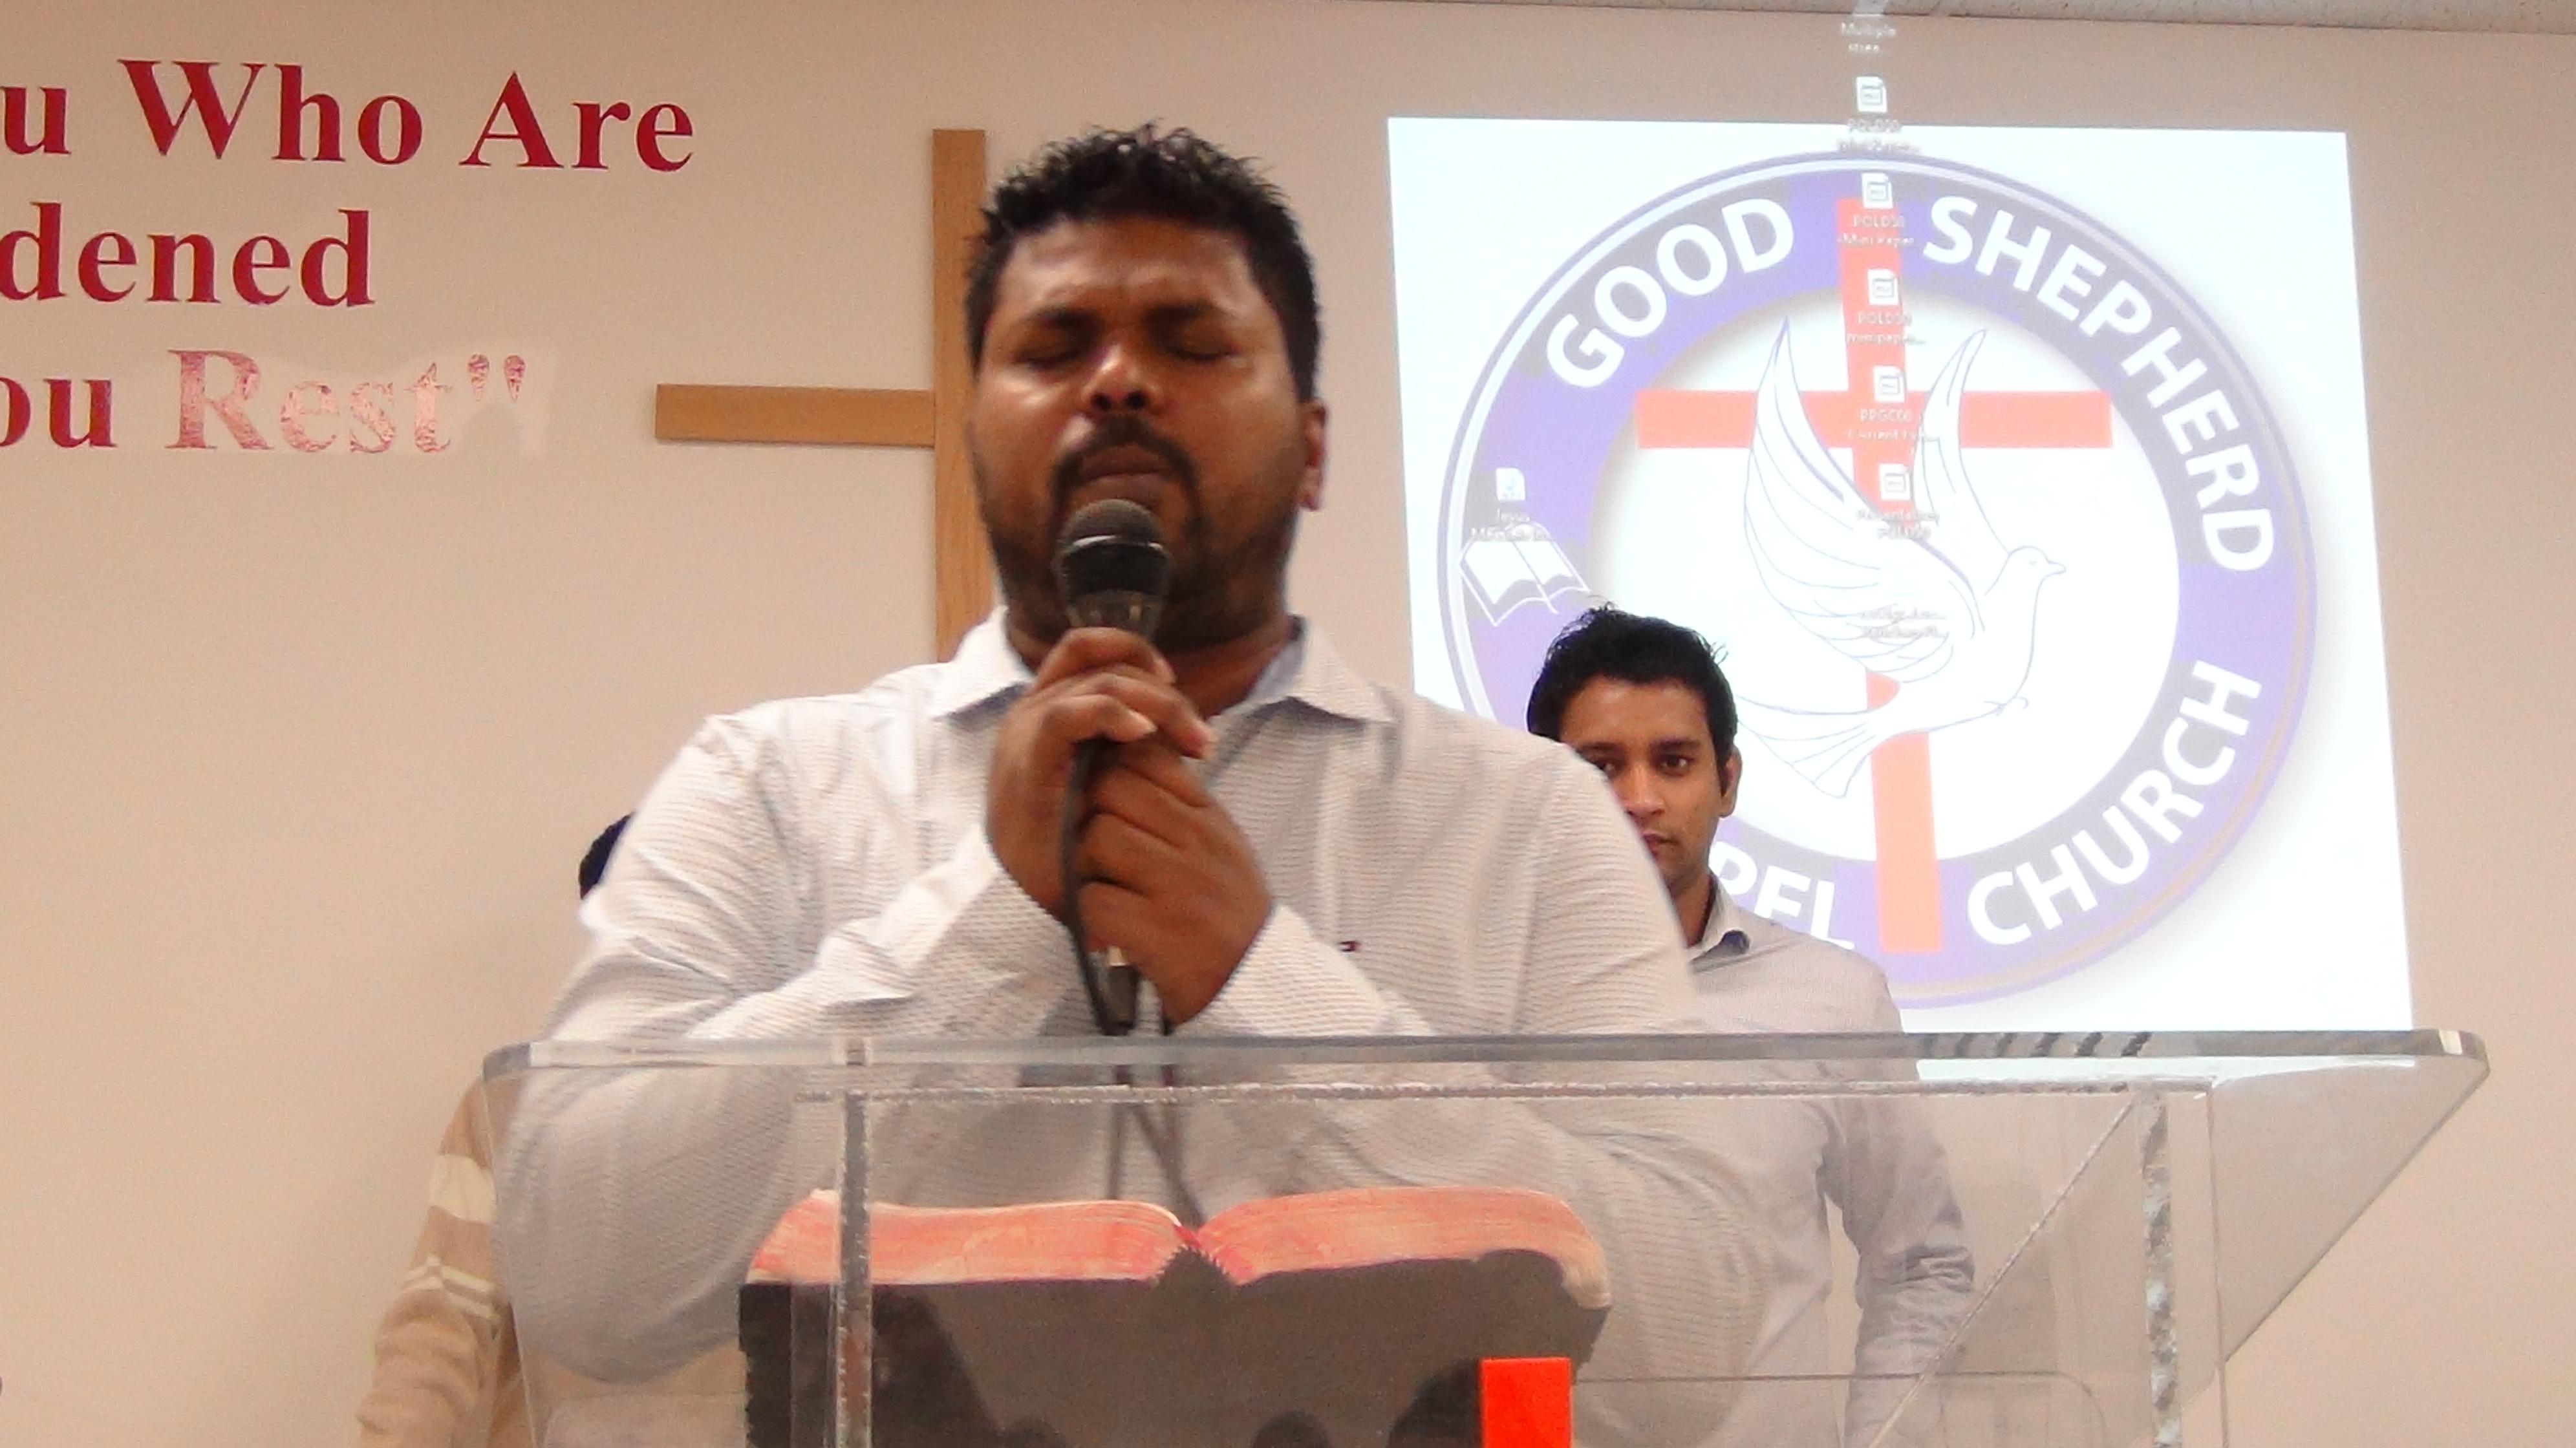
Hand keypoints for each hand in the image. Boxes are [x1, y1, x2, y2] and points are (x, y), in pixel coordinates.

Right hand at [987, 628, 1213, 916]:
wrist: (1023, 896)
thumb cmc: (1068, 843)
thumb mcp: (1102, 785)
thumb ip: (1123, 748)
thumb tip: (1178, 725)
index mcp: (1048, 710)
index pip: (1088, 650)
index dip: (1135, 653)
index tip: (1176, 685)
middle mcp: (1033, 711)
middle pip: (1104, 664)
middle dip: (1163, 693)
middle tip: (1202, 737)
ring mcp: (1027, 732)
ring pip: (1097, 683)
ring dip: (1156, 705)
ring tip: (1192, 741)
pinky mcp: (1027, 761)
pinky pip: (1068, 716)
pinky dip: (1112, 716)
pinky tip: (1146, 736)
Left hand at [1073, 739, 1271, 1022]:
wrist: (1254, 979)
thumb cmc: (1228, 912)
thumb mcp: (1220, 846)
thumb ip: (1183, 806)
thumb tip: (1131, 761)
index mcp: (1209, 818)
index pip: (1147, 758)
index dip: (1111, 768)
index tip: (1103, 796)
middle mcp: (1196, 842)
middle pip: (1112, 789)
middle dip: (1088, 811)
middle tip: (1091, 846)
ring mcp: (1177, 885)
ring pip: (1098, 837)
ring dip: (1084, 864)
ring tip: (1101, 887)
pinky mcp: (1155, 930)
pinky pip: (1092, 898)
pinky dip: (1089, 914)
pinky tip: (1105, 926)